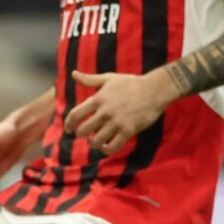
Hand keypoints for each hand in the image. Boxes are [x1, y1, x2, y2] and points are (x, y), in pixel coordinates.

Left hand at [65, 67, 183, 150]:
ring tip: (93, 141)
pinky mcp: (128, 131)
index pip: (75, 114)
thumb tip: (73, 74)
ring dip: (92, 143)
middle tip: (82, 134)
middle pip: (83, 130)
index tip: (68, 128)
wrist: (155, 90)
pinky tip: (105, 146)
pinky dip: (106, 149)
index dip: (68, 123)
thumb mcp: (109, 78)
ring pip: (96, 141)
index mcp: (98, 99)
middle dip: (80, 134)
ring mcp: (116, 122)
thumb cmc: (131, 83)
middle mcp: (105, 112)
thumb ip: (90, 79)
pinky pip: (112, 147)